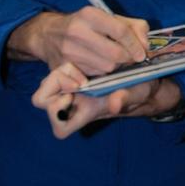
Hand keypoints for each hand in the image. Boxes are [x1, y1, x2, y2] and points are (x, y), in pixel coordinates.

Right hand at [8, 7, 150, 75]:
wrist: (48, 34)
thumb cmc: (85, 25)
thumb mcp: (109, 17)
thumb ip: (134, 26)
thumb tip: (145, 45)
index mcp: (90, 14)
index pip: (121, 31)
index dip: (136, 45)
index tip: (143, 53)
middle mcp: (77, 31)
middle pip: (115, 54)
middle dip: (128, 59)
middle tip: (132, 59)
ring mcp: (68, 51)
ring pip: (106, 68)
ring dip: (116, 67)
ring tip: (114, 59)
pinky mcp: (63, 67)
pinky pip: (93, 76)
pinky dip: (102, 72)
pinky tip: (101, 64)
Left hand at [31, 62, 182, 137]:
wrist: (144, 77)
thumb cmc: (141, 90)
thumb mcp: (137, 93)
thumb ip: (126, 98)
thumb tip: (114, 103)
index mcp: (87, 113)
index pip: (60, 128)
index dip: (58, 113)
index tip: (75, 95)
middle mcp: (76, 103)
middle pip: (40, 100)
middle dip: (52, 85)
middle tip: (73, 78)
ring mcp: (72, 89)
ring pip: (45, 83)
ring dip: (58, 73)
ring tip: (76, 67)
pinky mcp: (74, 74)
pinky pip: (57, 71)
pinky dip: (65, 65)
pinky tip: (81, 57)